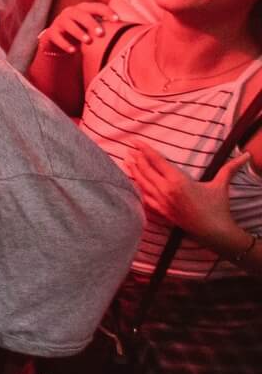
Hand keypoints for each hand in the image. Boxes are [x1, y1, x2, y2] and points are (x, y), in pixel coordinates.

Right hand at [38, 1, 117, 54]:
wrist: (57, 38)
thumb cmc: (81, 31)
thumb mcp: (91, 26)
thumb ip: (104, 25)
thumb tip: (127, 29)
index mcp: (83, 8)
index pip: (96, 7)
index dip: (106, 12)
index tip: (117, 20)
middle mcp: (70, 12)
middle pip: (81, 15)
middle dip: (91, 23)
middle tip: (101, 34)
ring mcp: (59, 22)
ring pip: (68, 25)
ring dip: (79, 33)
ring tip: (88, 41)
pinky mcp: (51, 32)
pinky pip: (57, 37)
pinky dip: (65, 44)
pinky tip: (73, 51)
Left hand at [125, 143, 247, 239]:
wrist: (214, 232)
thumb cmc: (217, 208)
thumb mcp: (221, 185)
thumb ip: (230, 168)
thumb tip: (246, 155)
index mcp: (178, 181)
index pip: (157, 161)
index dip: (145, 150)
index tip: (136, 141)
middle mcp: (166, 190)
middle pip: (145, 171)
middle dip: (137, 159)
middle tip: (129, 149)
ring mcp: (161, 202)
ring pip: (142, 184)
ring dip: (133, 172)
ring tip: (126, 161)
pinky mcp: (161, 212)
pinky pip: (144, 198)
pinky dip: (137, 189)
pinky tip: (132, 184)